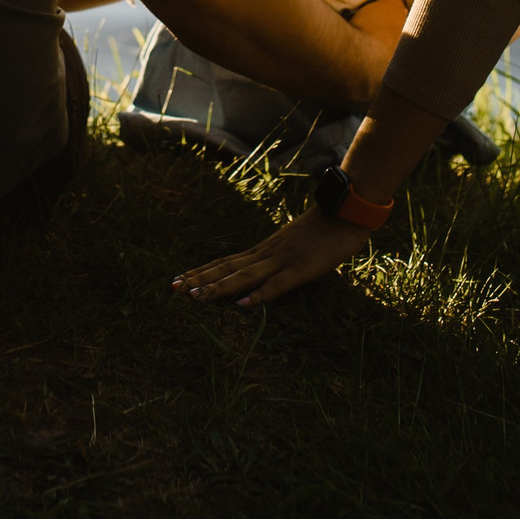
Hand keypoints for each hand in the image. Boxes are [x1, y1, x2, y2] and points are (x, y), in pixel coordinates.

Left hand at [173, 207, 373, 306]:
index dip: (203, 271)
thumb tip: (269, 271)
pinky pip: (276, 285)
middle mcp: (266, 253)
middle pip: (227, 267)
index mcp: (265, 249)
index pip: (227, 261)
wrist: (345, 212)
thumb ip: (281, 258)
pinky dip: (258, 296)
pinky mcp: (299, 269)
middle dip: (199, 278)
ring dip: (218, 287)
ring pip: (244, 276)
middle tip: (174, 288)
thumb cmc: (324, 230)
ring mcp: (282, 260)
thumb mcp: (295, 245)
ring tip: (196, 298)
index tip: (181, 279)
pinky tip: (242, 305)